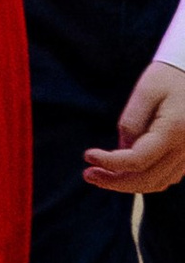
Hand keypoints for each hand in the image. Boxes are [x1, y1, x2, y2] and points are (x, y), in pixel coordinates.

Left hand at [86, 61, 184, 199]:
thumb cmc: (168, 78)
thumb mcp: (145, 91)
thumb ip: (131, 122)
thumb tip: (121, 149)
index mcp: (174, 131)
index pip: (138, 160)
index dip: (110, 162)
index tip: (87, 155)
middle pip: (147, 179)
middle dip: (114, 181)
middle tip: (88, 174)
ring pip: (157, 183)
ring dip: (128, 185)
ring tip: (101, 176)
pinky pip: (166, 177)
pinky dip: (144, 180)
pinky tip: (123, 171)